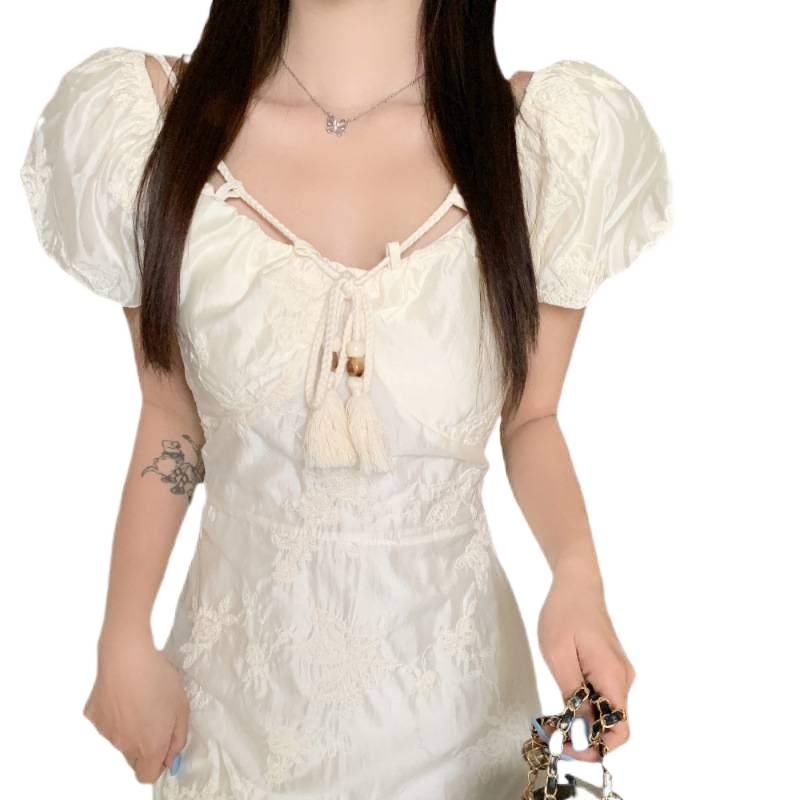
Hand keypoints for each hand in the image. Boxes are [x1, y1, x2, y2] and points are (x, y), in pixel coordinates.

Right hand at [83, 631, 188, 782]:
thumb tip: (171, 759)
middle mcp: (125, 744)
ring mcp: (106, 732)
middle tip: (154, 717)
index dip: (158, 764)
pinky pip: (106, 721)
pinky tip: (123, 691)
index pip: (147, 775)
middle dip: (145, 746)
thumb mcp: (182, 707)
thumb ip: (178, 738)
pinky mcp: (93, 716)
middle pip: (134, 759)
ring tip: (139, 697)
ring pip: (120, 738)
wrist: (127, 657)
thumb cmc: (158, 678)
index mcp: (149, 746)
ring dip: (130, 727)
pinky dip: (114, 712)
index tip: (165, 746)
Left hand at [537, 561, 634, 760]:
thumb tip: (581, 732)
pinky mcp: (611, 667)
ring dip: (583, 721)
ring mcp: (619, 673)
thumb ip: (572, 695)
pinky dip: (585, 705)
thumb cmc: (564, 614)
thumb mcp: (559, 656)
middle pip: (613, 724)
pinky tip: (564, 700)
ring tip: (555, 718)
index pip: (620, 730)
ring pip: (606, 711)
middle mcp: (623, 679)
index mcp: (613, 677)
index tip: (567, 747)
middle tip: (553, 734)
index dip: (596, 747)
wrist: (577, 583)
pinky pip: (603, 696)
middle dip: (585, 736)